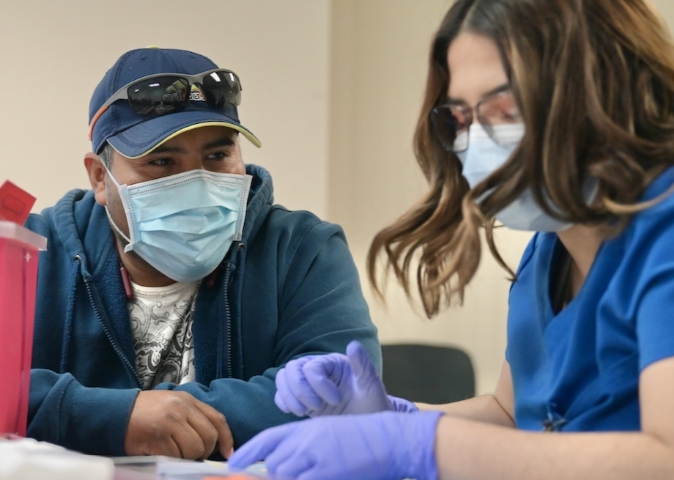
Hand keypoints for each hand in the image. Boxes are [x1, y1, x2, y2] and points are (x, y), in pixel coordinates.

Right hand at [124, 391, 233, 459]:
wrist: (115, 413)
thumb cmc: (146, 412)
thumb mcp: (173, 405)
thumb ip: (193, 418)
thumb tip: (216, 442)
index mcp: (188, 400)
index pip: (217, 419)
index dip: (227, 438)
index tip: (229, 453)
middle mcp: (181, 408)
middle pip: (208, 437)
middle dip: (204, 452)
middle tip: (192, 455)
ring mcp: (169, 423)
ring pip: (194, 449)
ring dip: (186, 457)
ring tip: (173, 452)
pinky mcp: (157, 438)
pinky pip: (175, 456)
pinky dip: (171, 460)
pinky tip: (161, 453)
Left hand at [228, 411, 441, 479]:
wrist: (391, 438)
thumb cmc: (365, 438)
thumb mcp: (330, 434)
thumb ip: (306, 446)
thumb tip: (282, 465)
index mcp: (307, 427)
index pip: (268, 438)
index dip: (248, 452)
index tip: (233, 464)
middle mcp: (307, 438)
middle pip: (275, 463)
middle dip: (278, 476)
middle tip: (294, 475)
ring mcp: (316, 455)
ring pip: (285, 474)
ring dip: (293, 479)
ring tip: (315, 472)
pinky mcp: (327, 471)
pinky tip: (319, 477)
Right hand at [275, 340, 415, 416]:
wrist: (368, 424)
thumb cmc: (372, 402)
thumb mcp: (371, 384)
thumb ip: (363, 364)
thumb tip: (353, 345)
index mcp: (332, 363)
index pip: (311, 367)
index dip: (318, 384)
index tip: (337, 401)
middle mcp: (317, 370)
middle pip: (292, 369)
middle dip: (299, 390)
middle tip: (316, 407)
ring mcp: (307, 385)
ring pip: (283, 379)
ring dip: (289, 396)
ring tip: (305, 412)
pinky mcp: (302, 400)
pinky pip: (281, 395)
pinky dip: (284, 402)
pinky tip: (299, 412)